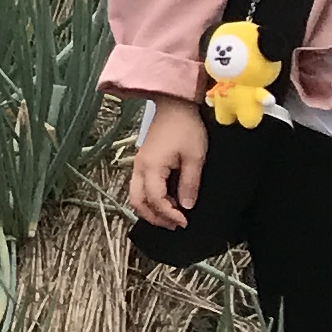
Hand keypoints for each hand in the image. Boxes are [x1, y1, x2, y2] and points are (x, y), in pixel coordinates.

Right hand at [128, 102, 210, 230]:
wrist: (175, 106)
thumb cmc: (186, 129)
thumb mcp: (195, 157)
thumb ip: (190, 184)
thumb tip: (186, 206)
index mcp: (151, 167)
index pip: (155, 200)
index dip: (169, 215)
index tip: (185, 222)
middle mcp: (139, 168)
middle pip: (137, 202)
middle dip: (154, 217)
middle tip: (174, 225)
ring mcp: (138, 164)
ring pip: (135, 195)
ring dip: (151, 209)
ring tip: (170, 215)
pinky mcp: (143, 161)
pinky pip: (139, 187)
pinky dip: (150, 199)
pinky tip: (167, 200)